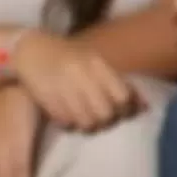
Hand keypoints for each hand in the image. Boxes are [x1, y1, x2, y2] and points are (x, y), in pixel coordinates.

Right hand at [8, 29, 138, 130]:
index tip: (122, 110)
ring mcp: (63, 89)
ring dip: (89, 125)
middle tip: (103, 118)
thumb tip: (145, 106)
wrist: (30, 50)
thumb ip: (118, 82)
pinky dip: (71, 124)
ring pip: (87, 122)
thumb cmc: (68, 55)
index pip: (122, 96)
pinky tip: (69, 117)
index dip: (126, 109)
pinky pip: (67, 123)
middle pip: (106, 113)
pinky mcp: (47, 101)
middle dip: (108, 120)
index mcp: (97, 64)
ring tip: (86, 120)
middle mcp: (82, 76)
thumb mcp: (94, 61)